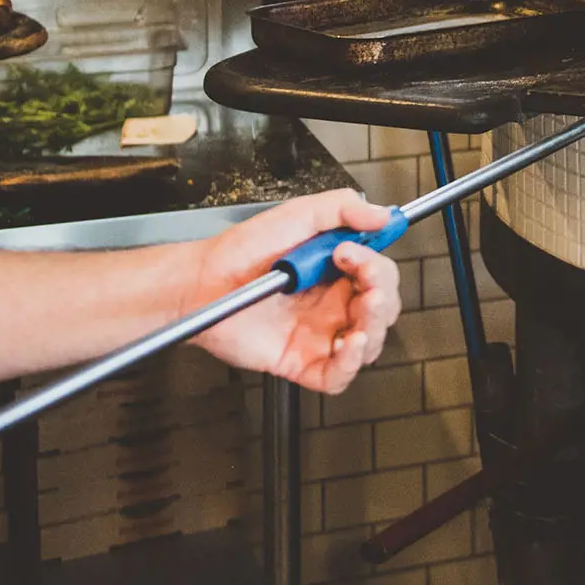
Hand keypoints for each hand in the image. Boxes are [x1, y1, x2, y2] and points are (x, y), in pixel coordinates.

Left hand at [185, 190, 400, 394]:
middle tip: (364, 286)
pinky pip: (337, 376)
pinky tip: (347, 347)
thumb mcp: (295, 216)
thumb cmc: (240, 252)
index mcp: (336, 271)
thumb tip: (380, 215)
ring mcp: (318, 334)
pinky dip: (350, 365)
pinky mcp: (301, 361)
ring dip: (373, 332)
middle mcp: (332, 304)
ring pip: (369, 345)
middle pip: (383, 310)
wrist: (202, 283)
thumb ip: (341, 208)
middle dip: (382, 299)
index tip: (350, 252)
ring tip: (359, 322)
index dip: (377, 266)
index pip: (380, 274)